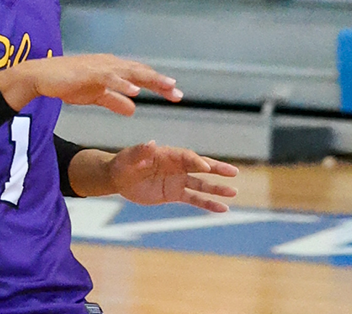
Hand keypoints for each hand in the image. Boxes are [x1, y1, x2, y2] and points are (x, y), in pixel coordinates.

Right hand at [0, 53, 182, 115]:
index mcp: (112, 69)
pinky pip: (109, 78)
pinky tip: (135, 92)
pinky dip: (123, 84)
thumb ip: (114, 101)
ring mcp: (99, 67)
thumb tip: (133, 109)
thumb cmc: (66, 83)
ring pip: (130, 72)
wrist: (41, 76)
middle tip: (178, 93)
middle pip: (140, 72)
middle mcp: (109, 64)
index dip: (158, 84)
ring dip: (149, 80)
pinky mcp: (88, 73)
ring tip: (166, 87)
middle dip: (160, 82)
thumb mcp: (95, 95)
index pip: (140, 76)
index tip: (176, 95)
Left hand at [107, 141, 240, 213]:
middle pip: (200, 166)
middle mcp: (176, 166)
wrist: (118, 179)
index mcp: (167, 154)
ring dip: (217, 189)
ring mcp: (177, 180)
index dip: (196, 161)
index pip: (186, 157)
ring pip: (201, 184)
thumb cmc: (122, 165)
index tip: (206, 167)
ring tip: (234, 192)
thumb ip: (140, 152)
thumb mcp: (128, 158)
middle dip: (217, 169)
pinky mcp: (175, 194)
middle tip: (233, 172)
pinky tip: (223, 209)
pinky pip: (195, 199)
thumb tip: (150, 143)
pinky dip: (208, 204)